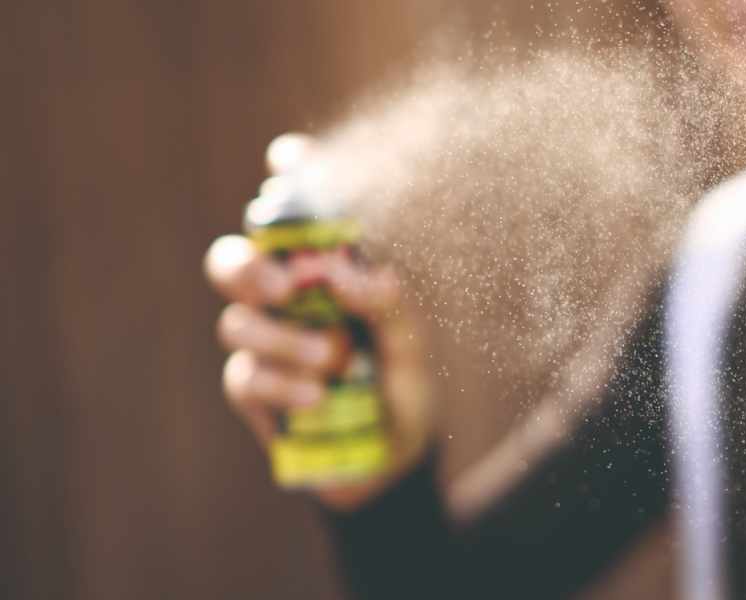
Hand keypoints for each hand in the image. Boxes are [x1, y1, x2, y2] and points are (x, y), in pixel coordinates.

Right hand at [204, 134, 433, 510]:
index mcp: (325, 273)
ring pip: (236, 322)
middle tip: (283, 288)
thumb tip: (342, 273)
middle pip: (233, 260)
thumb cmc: (403, 385)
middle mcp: (285, 300)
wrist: (393, 458)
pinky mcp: (252, 390)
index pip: (297, 216)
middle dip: (246, 267)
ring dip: (285, 340)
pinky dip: (283, 384)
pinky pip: (246, 376)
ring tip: (334, 362)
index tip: (288, 158)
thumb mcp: (412, 343)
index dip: (288, 179)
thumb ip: (387, 303)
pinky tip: (319, 398)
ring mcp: (263, 343)